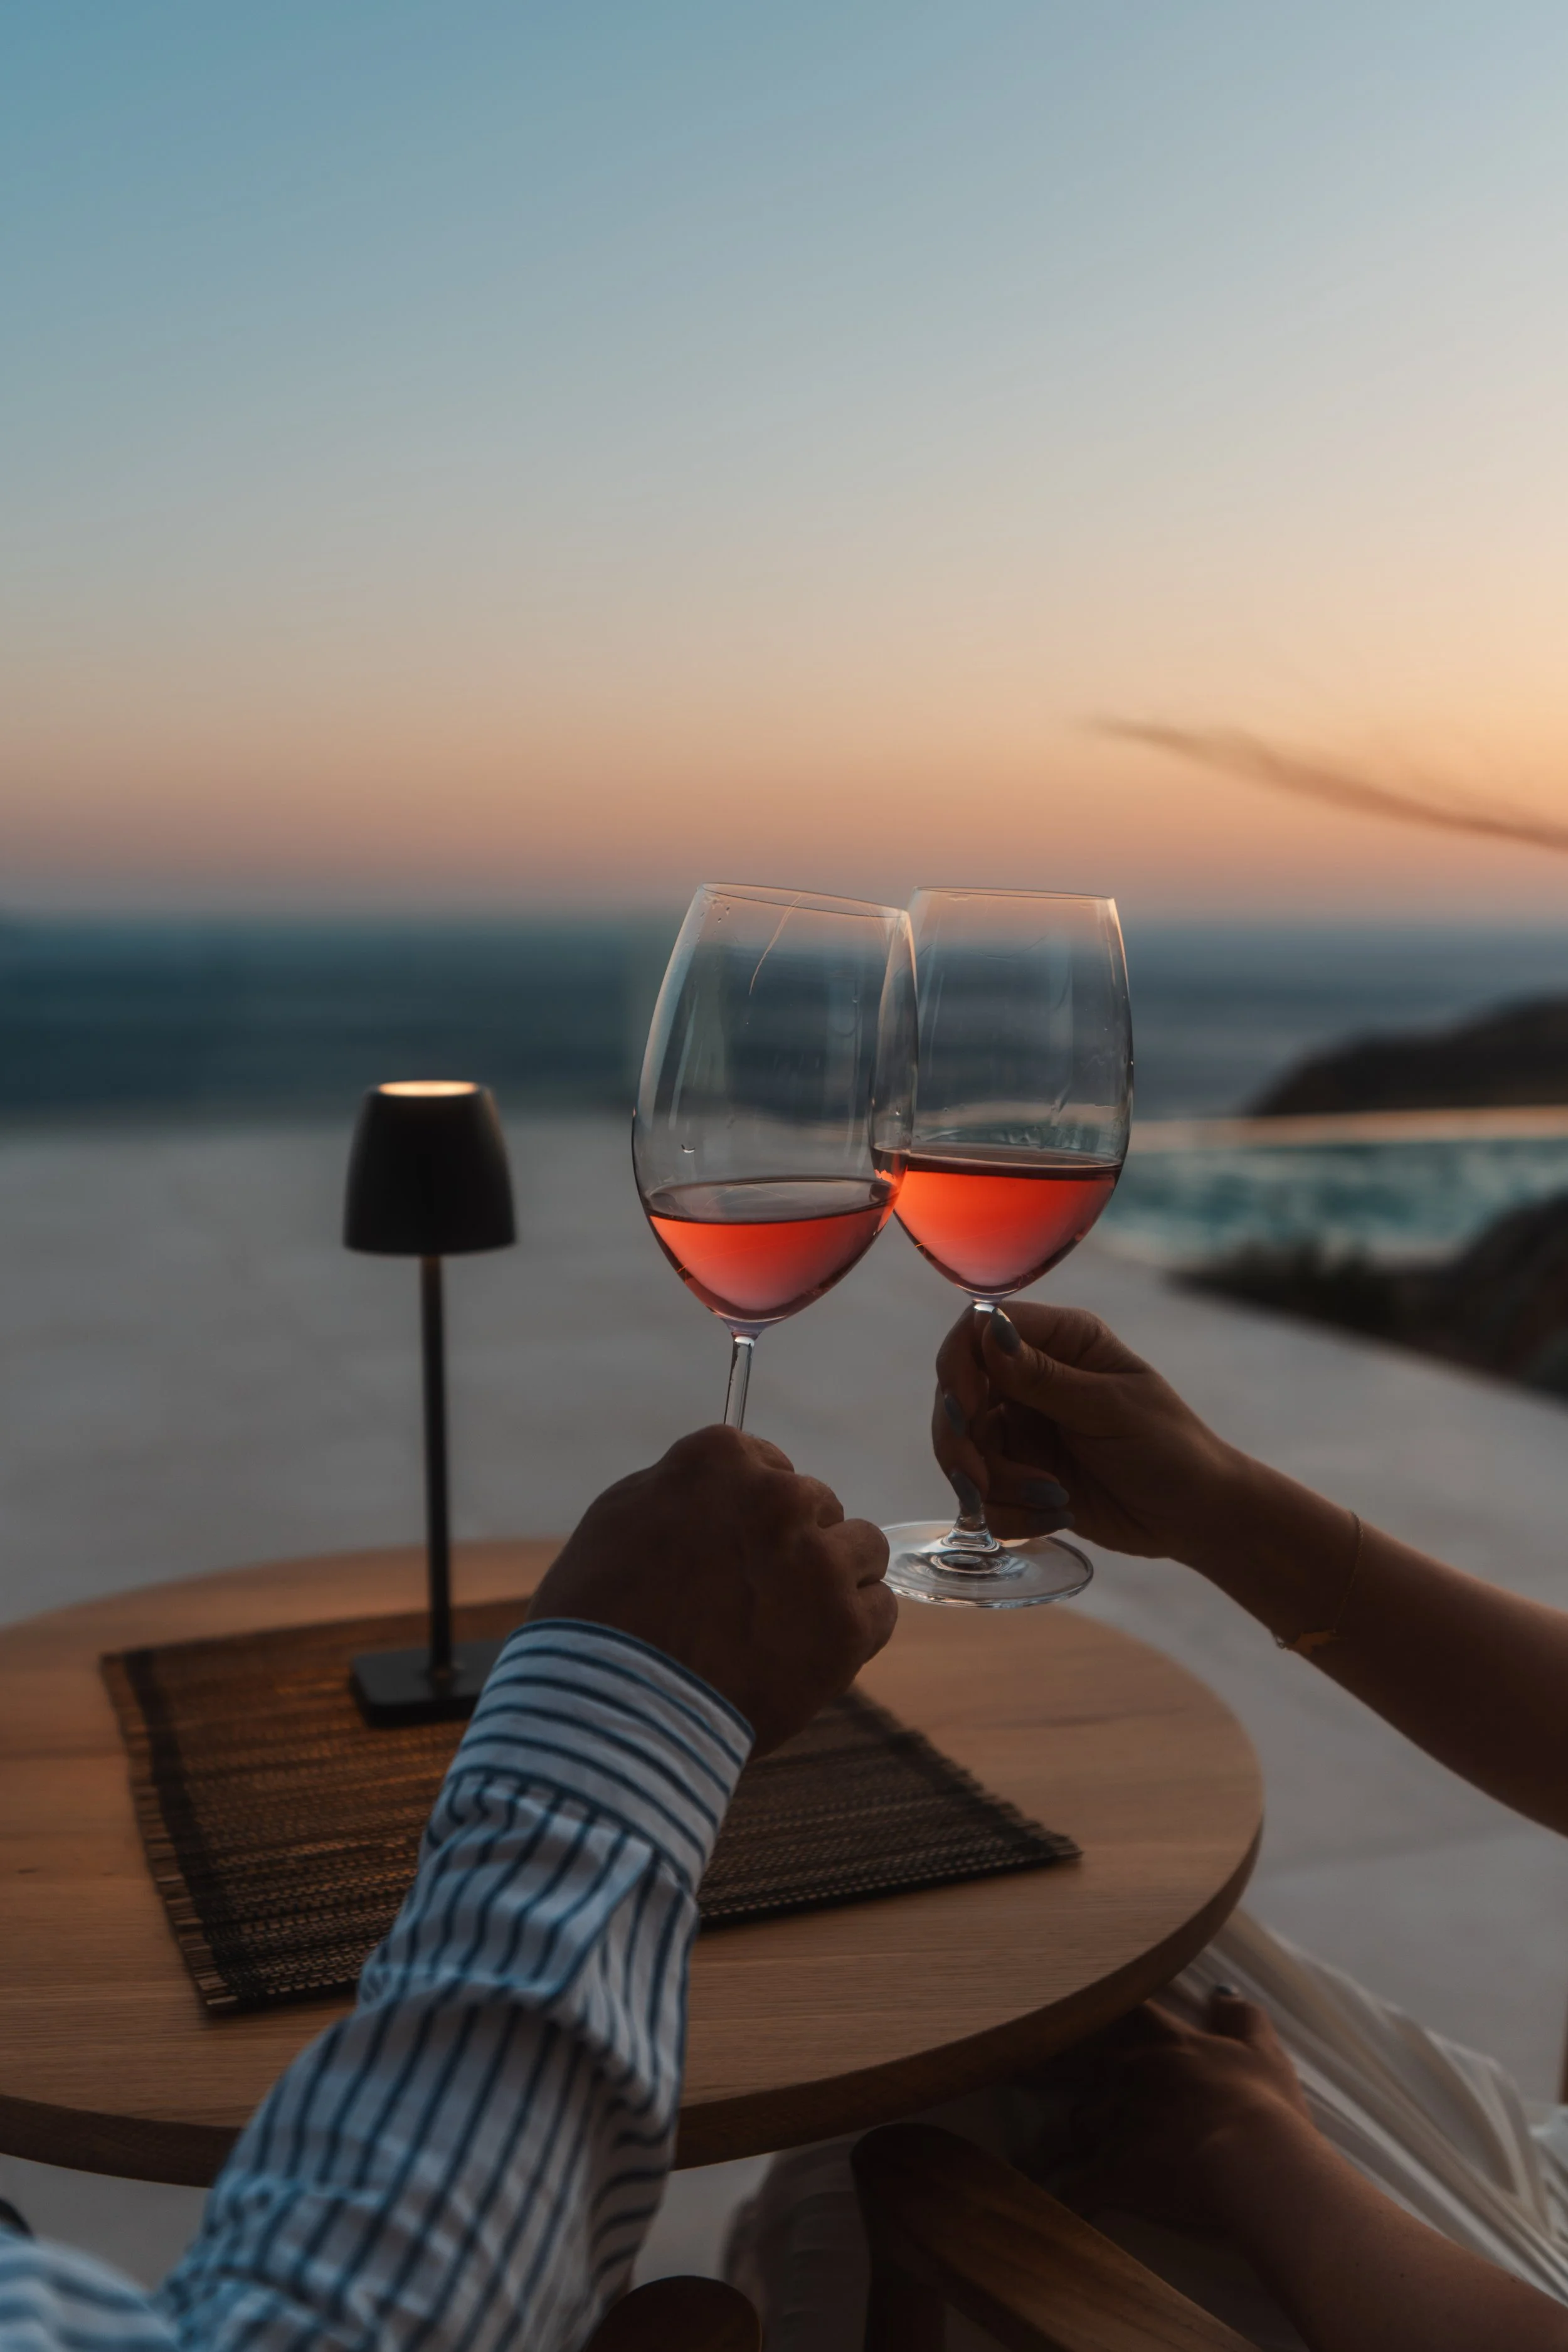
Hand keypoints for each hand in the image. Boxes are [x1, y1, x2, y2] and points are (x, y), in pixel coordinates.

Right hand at [527, 1425, 895, 1753]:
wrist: (612, 1709)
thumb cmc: (598, 1618)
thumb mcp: (623, 1518)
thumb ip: (687, 1491)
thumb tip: (726, 1493)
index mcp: (722, 1458)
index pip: (769, 1466)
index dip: (754, 1517)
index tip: (738, 1551)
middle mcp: (779, 1497)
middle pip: (817, 1507)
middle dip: (795, 1546)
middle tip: (756, 1598)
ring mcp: (818, 1559)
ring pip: (863, 1549)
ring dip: (835, 1582)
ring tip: (788, 1627)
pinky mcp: (846, 1624)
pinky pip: (880, 1609)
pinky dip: (853, 1633)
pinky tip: (807, 1656)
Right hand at [933, 1301, 1244, 1564]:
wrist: (1196, 1517)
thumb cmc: (1170, 1448)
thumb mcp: (1110, 1409)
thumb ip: (1044, 1377)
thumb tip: (987, 1329)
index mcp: (1062, 1340)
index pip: (980, 1330)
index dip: (959, 1366)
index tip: (964, 1411)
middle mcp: (1032, 1376)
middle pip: (956, 1393)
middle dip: (962, 1442)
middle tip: (980, 1481)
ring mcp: (1024, 1425)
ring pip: (963, 1447)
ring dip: (993, 1483)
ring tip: (1049, 1500)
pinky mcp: (1021, 1472)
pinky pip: (984, 1492)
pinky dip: (1010, 1512)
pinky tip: (1055, 1517)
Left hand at [1065, 1990, 1315, 2232]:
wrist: (1257, 2161)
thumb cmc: (1268, 2109)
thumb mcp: (1265, 2054)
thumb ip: (1243, 2019)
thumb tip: (1222, 1995)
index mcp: (1169, 2047)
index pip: (1132, 2016)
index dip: (1115, 2015)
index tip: (1096, 2017)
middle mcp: (1135, 2076)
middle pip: (1093, 2070)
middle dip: (1087, 2080)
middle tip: (1076, 2091)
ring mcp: (1119, 2122)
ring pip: (1079, 2123)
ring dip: (1080, 2137)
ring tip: (1071, 2155)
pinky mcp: (1113, 2171)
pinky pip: (1077, 2187)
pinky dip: (1071, 2197)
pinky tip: (1066, 2206)